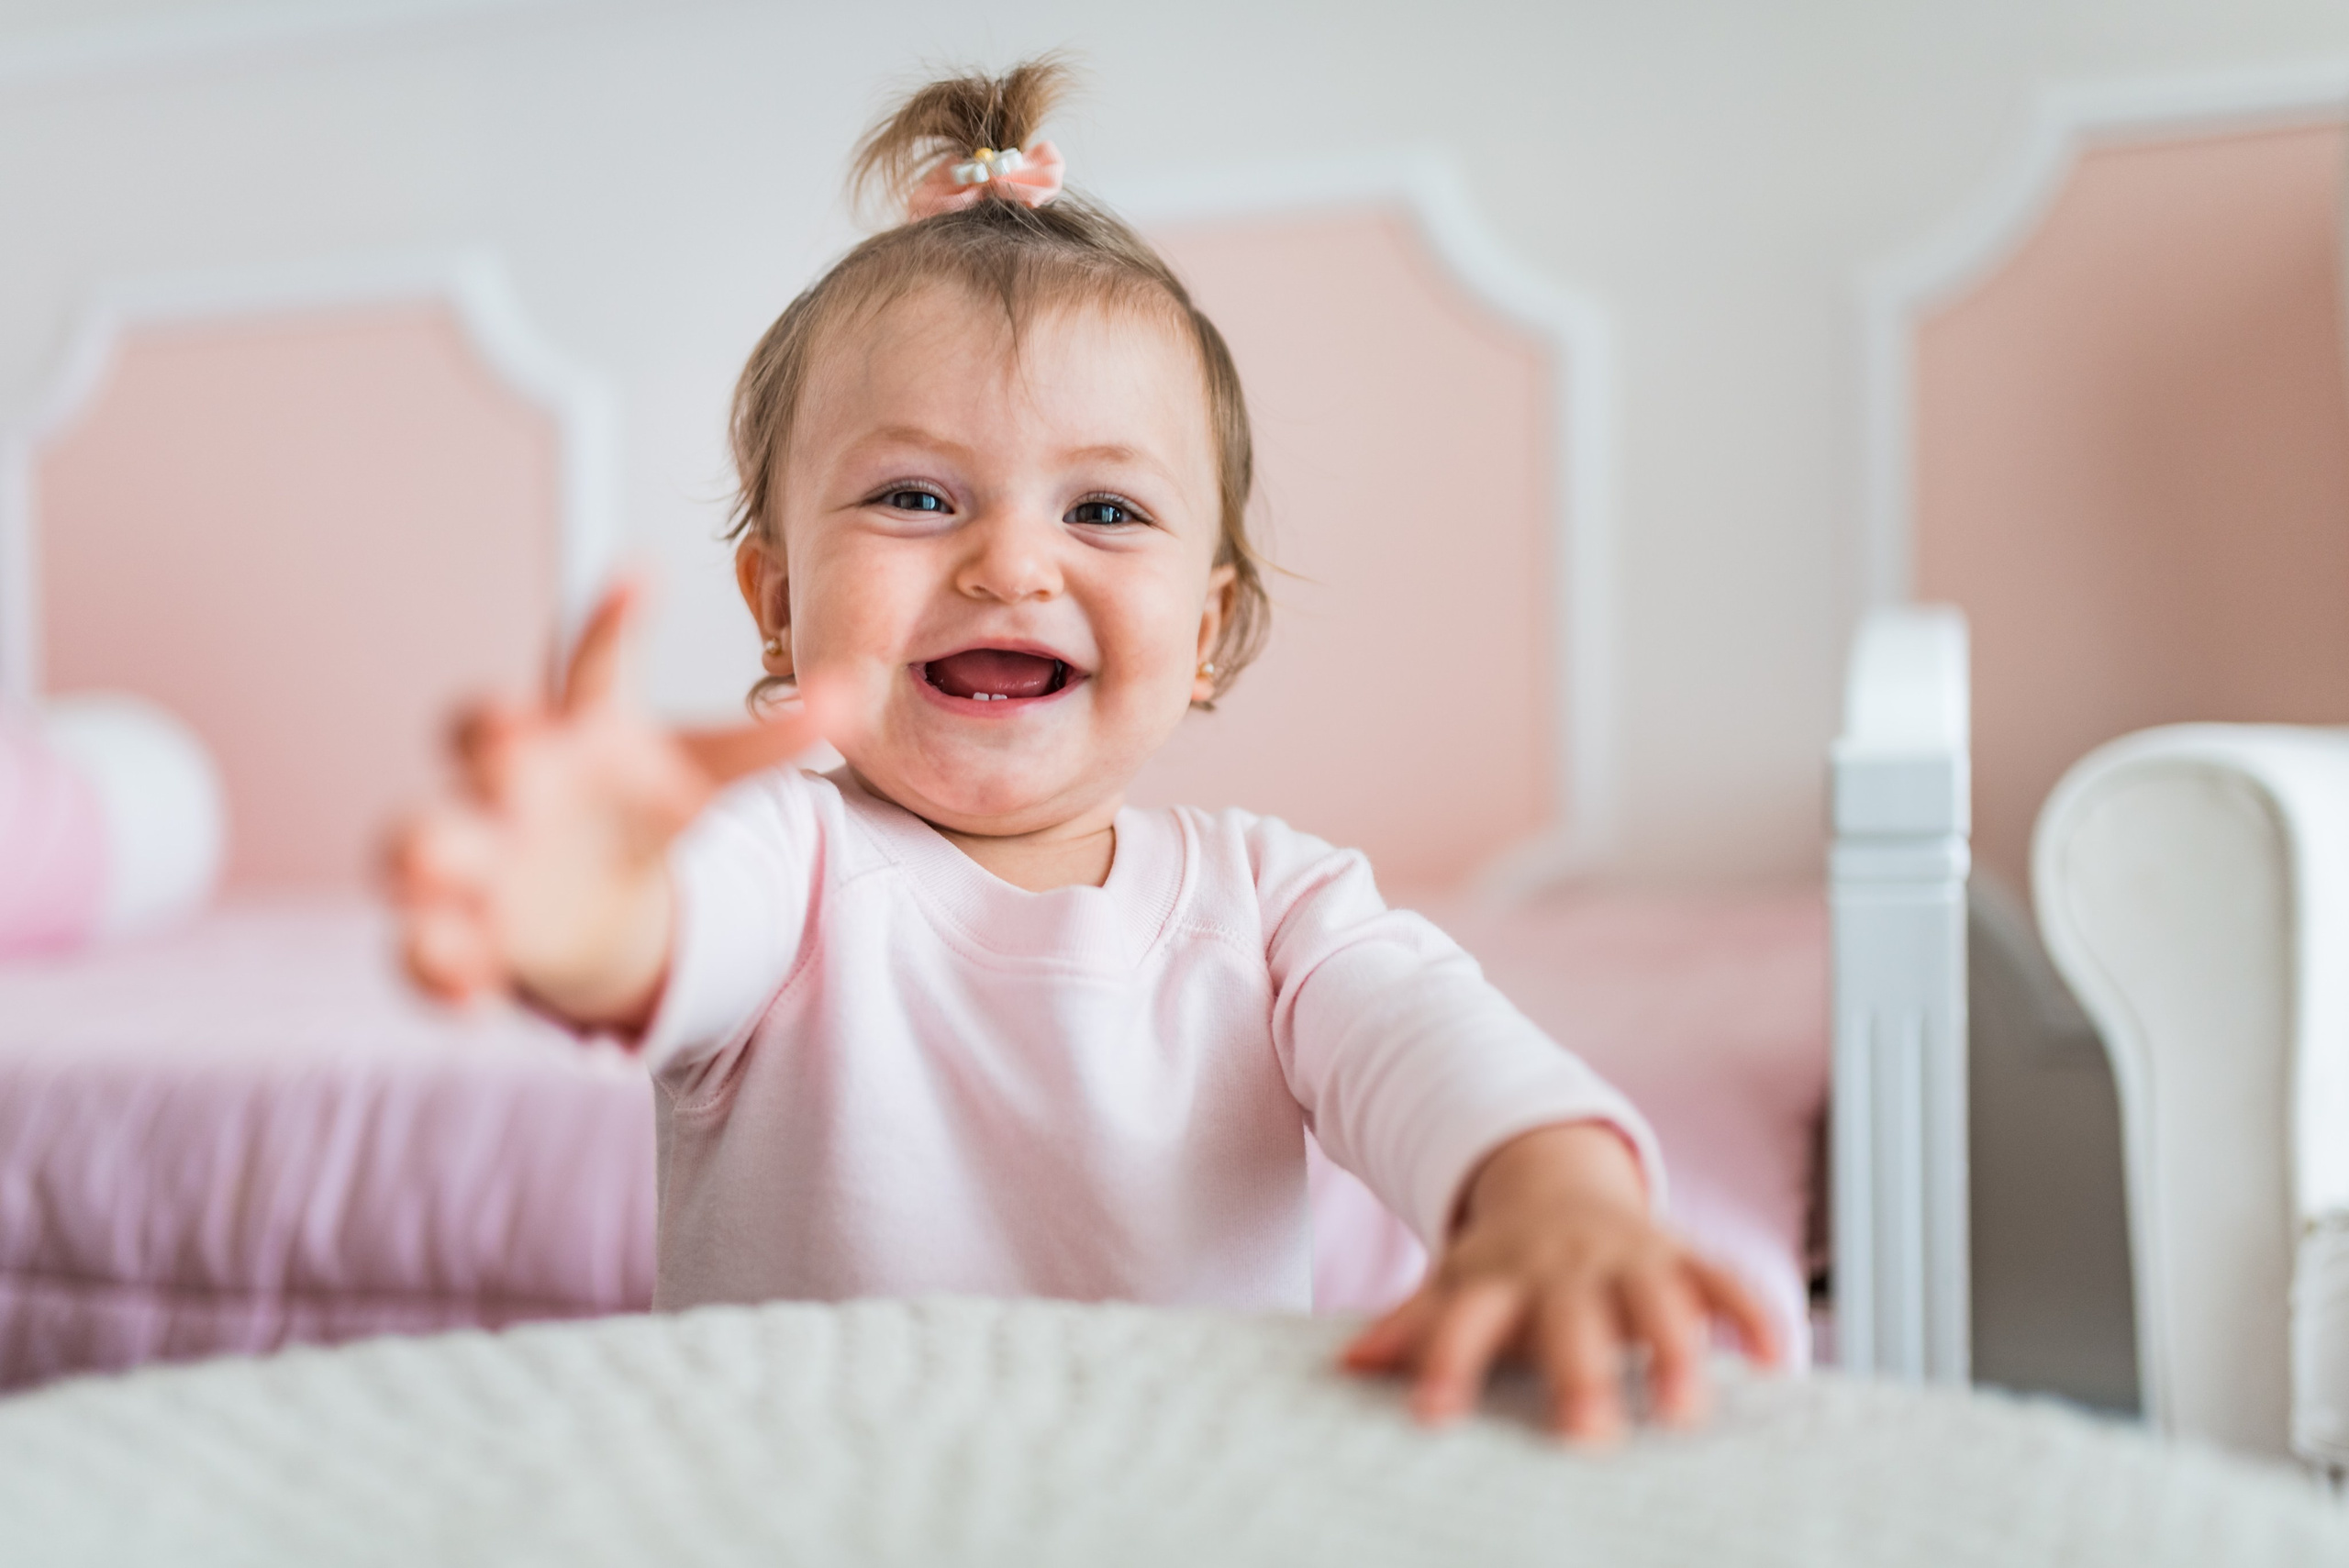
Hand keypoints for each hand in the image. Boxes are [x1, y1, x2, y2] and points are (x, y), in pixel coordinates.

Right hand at [385, 581, 830, 1027]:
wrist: (591, 898)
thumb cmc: (636, 810)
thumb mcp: (703, 776)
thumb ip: (769, 742)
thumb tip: (853, 692)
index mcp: (577, 727)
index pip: (588, 666)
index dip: (612, 625)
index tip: (644, 579)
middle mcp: (510, 781)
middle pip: (474, 741)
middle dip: (490, 745)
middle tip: (521, 751)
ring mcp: (474, 853)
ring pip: (417, 840)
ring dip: (430, 851)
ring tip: (456, 870)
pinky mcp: (456, 931)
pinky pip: (419, 949)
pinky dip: (439, 970)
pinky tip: (474, 992)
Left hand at [1341, 1122, 1778, 1442]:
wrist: (1554, 1183)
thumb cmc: (1500, 1263)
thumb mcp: (1450, 1285)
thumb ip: (1411, 1327)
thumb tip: (1347, 1368)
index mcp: (1495, 1277)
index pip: (1463, 1321)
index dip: (1446, 1365)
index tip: (1433, 1418)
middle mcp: (1562, 1266)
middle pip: (1570, 1319)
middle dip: (1581, 1373)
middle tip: (1588, 1437)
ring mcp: (1625, 1257)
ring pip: (1656, 1297)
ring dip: (1675, 1349)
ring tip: (1688, 1411)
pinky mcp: (1681, 1254)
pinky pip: (1722, 1278)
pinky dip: (1751, 1314)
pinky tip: (1774, 1361)